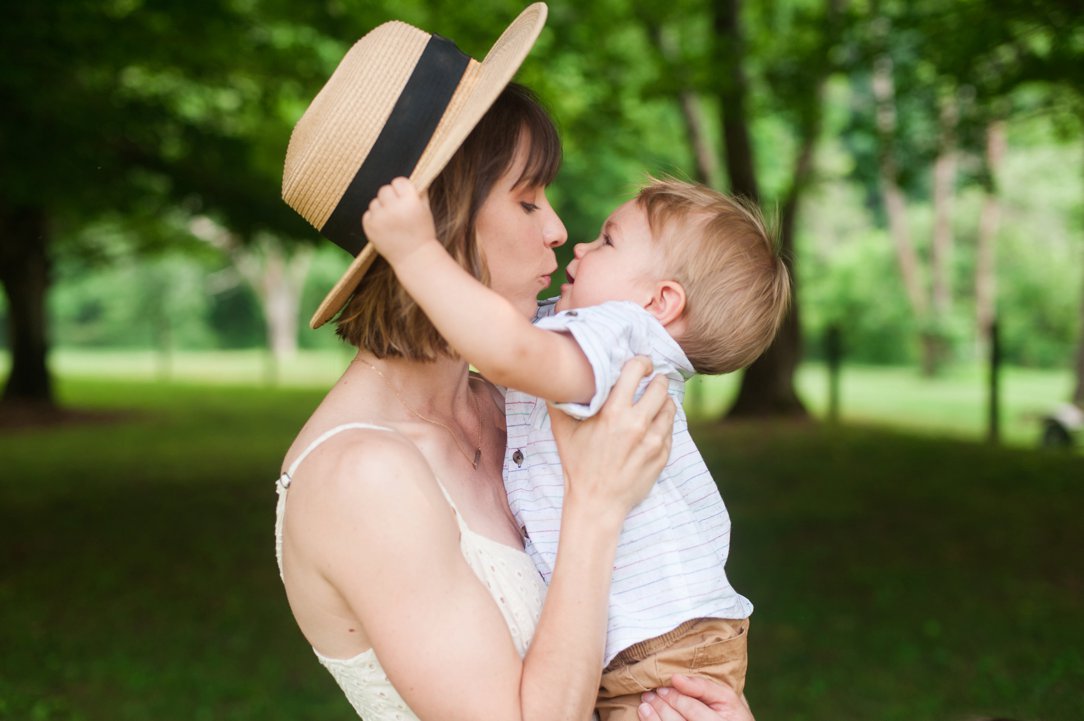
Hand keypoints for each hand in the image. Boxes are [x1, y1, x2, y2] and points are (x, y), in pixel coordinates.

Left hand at [361, 177, 437, 265]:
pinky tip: (385, 228)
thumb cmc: (422, 231)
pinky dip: (375, 219)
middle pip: (384, 190)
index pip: (399, 182)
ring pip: (375, 202)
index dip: (402, 189)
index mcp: (410, 202)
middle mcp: (394, 209)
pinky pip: (368, 214)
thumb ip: (420, 191)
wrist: (413, 257)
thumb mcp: (426, 210)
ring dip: (382, 208)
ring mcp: (380, 219)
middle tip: (398, 211)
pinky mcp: (369, 227)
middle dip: (391, 198)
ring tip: (392, 221)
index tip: (406, 198)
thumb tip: (415, 174)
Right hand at [548, 356, 674, 520]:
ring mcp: (653, 440)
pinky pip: (671, 429)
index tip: (640, 364)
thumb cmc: (578, 466)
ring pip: (670, 406)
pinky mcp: (663, 455)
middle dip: (655, 380)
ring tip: (653, 403)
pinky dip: (664, 423)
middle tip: (650, 381)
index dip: (641, 362)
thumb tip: (551, 381)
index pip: (636, 371)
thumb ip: (559, 403)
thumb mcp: (563, 433)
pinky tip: (652, 426)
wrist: (597, 504)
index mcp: (613, 413)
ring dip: (663, 401)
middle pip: (660, 386)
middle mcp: (637, 424)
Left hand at [637, 675, 754, 720]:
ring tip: (645, 707)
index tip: (662, 687)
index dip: (675, 697)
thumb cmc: (730, 714)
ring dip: (653, 720)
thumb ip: (703, 687)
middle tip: (650, 695)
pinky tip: (648, 718)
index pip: (693, 710)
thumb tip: (675, 678)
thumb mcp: (725, 697)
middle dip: (661, 707)